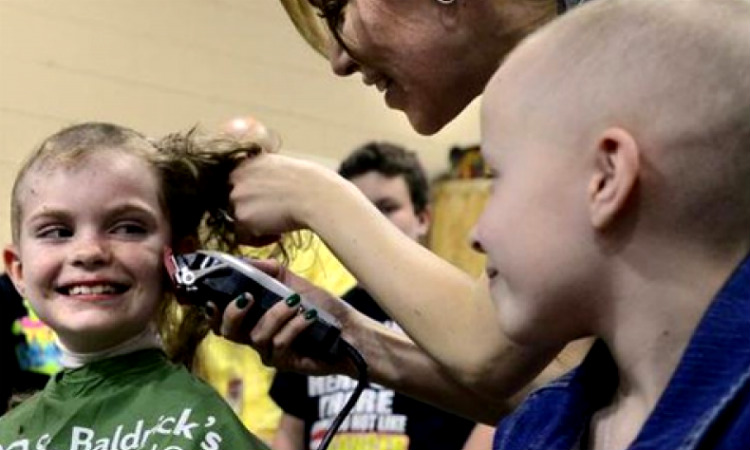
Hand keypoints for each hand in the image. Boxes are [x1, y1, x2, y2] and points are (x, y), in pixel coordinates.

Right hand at [213, 259, 358, 376]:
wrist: (350, 330)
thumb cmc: (321, 307)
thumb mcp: (293, 283)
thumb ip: (268, 271)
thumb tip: (243, 261)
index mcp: (252, 316)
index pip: (220, 315)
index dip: (210, 308)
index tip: (212, 294)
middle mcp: (255, 335)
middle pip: (226, 331)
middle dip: (233, 313)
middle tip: (249, 296)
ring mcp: (268, 352)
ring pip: (256, 336)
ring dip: (276, 314)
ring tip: (296, 302)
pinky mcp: (285, 363)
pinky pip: (279, 344)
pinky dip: (293, 326)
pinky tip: (308, 318)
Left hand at [229, 153, 339, 245]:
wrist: (315, 196)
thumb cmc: (310, 183)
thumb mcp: (281, 168)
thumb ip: (264, 177)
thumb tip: (264, 191)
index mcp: (247, 162)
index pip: (235, 184)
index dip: (250, 198)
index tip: (264, 205)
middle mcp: (236, 176)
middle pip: (234, 203)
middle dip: (251, 213)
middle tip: (272, 218)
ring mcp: (236, 196)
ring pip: (237, 220)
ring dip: (255, 227)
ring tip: (277, 229)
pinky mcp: (241, 216)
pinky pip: (243, 236)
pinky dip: (259, 240)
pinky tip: (277, 235)